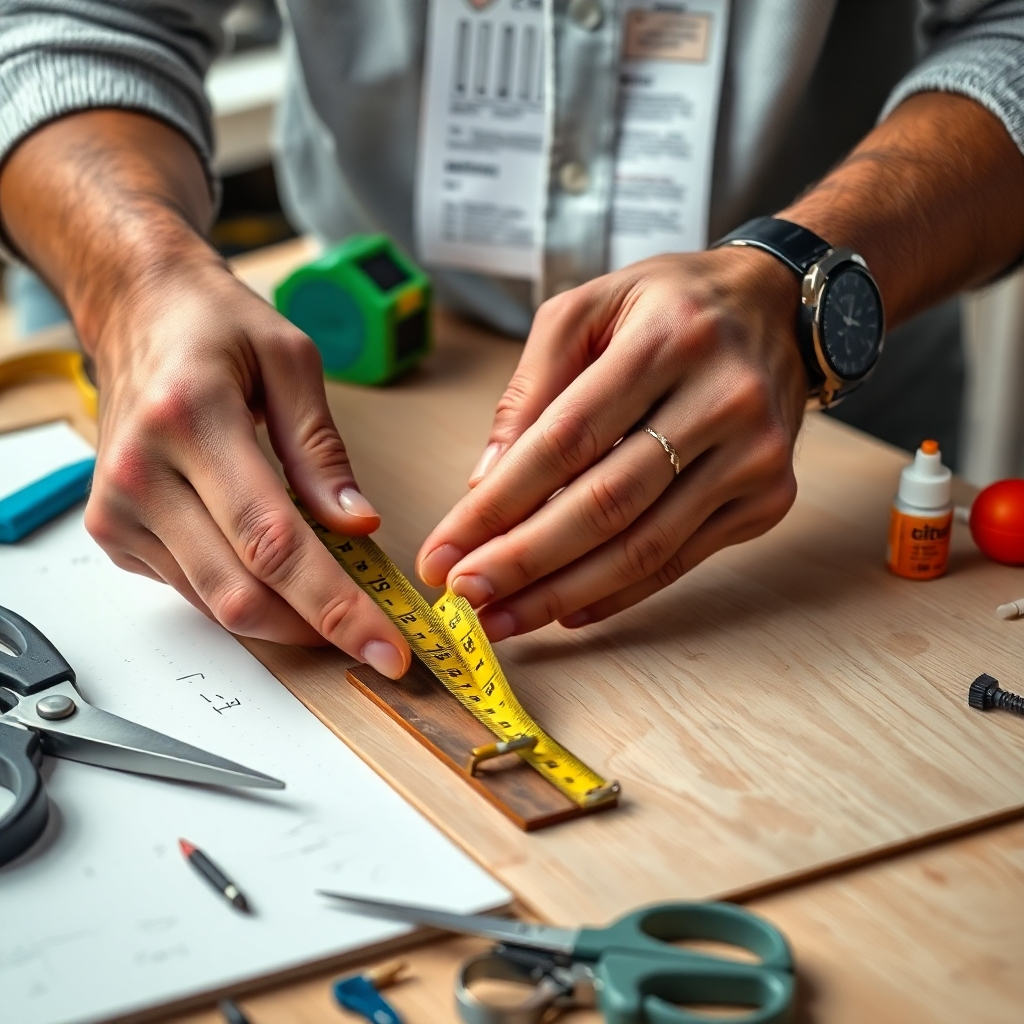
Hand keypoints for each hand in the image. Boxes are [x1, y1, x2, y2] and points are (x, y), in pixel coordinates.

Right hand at [84, 258, 410, 676]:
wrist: (136, 312)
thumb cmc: (215, 326)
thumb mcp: (291, 362)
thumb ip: (322, 451)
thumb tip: (358, 526)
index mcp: (190, 419)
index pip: (272, 541)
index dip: (335, 604)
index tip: (385, 645)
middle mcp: (141, 473)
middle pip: (240, 590)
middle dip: (318, 629)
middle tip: (376, 641)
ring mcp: (119, 509)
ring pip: (216, 603)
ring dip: (287, 619)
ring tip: (338, 604)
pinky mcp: (114, 532)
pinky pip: (193, 590)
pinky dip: (248, 596)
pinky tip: (284, 578)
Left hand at [416, 248, 807, 639]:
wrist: (776, 309)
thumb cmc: (669, 307)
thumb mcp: (587, 310)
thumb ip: (531, 392)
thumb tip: (485, 484)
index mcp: (667, 340)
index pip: (566, 439)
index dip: (499, 503)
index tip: (445, 549)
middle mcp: (722, 398)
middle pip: (606, 503)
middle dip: (523, 560)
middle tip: (465, 595)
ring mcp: (754, 455)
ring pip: (644, 546)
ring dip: (563, 592)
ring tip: (503, 618)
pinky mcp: (769, 497)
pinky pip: (680, 560)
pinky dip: (618, 593)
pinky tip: (567, 610)